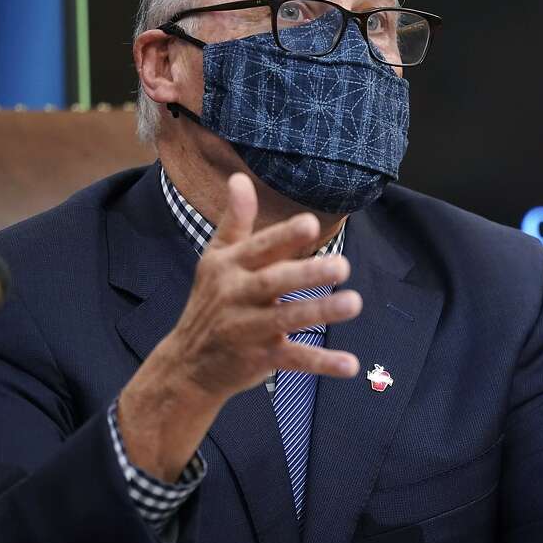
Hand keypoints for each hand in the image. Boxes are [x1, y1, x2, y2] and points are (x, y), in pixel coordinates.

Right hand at [118, 172, 361, 479]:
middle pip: (274, 282)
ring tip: (354, 303)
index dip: (284, 237)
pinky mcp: (259, 359)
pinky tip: (350, 365)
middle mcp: (236, 295)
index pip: (259, 248)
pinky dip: (322, 363)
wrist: (187, 364)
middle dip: (307, 273)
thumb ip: (235, 221)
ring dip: (321, 311)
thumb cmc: (211, 302)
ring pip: (286, 318)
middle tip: (343, 265)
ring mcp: (247, 329)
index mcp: (230, 266)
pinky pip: (293, 359)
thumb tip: (239, 177)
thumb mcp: (217, 259)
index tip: (311, 224)